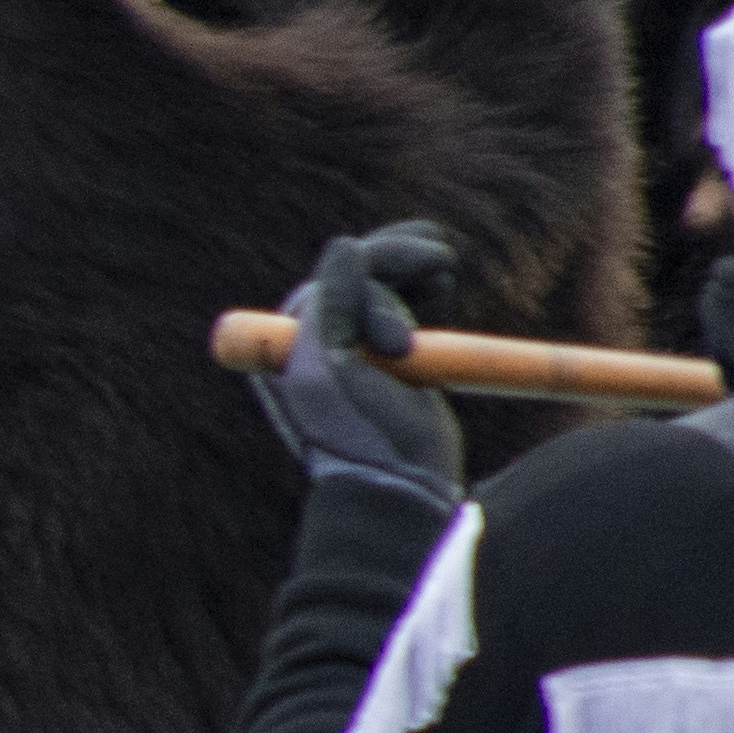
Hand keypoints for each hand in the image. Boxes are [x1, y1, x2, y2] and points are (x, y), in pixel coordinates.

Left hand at [250, 222, 465, 502]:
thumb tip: (344, 244)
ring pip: (383, 283)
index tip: (402, 340)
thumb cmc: (359, 434)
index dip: (374, 281)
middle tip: (444, 265)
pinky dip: (424, 292)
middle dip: (399, 264)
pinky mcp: (389, 358)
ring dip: (414, 269)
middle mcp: (314, 338)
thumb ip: (332, 306)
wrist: (398, 487)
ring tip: (444, 270)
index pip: (332, 277)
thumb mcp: (333, 370)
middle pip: (358, 273)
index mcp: (289, 340)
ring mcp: (353, 346)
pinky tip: (443, 289)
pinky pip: (405, 306)